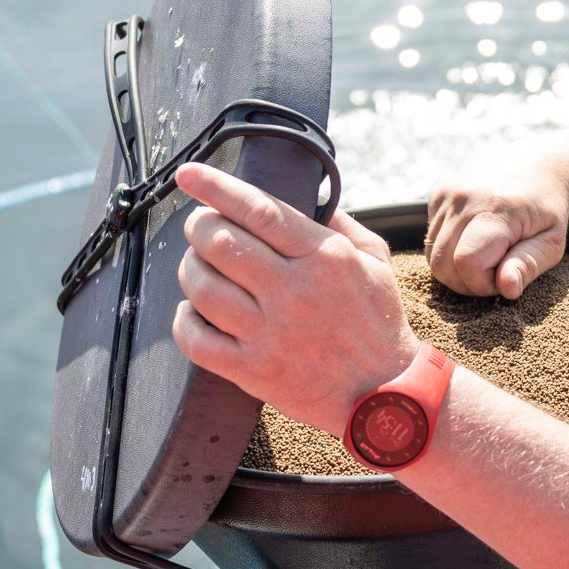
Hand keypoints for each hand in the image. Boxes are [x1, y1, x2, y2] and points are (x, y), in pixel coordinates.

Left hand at [171, 161, 423, 434]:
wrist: (385, 394)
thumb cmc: (379, 323)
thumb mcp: (375, 261)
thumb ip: (339, 224)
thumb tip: (305, 195)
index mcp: (325, 258)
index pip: (259, 210)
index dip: (216, 187)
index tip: (189, 174)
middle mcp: (294, 291)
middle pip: (221, 242)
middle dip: (198, 226)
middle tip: (200, 227)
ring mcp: (271, 334)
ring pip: (202, 286)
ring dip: (189, 268)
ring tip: (199, 266)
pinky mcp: (254, 370)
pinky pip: (195, 338)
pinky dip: (184, 319)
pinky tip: (194, 311)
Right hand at [426, 141, 568, 298]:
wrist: (539, 164)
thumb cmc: (549, 209)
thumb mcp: (552, 242)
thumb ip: (528, 266)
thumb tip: (507, 289)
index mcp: (497, 208)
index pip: (468, 263)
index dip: (483, 283)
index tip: (506, 276)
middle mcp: (465, 196)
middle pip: (442, 266)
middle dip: (467, 282)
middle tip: (496, 271)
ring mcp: (448, 192)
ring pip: (431, 256)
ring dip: (457, 267)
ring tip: (488, 254)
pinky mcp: (438, 192)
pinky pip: (431, 239)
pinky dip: (450, 248)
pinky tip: (475, 235)